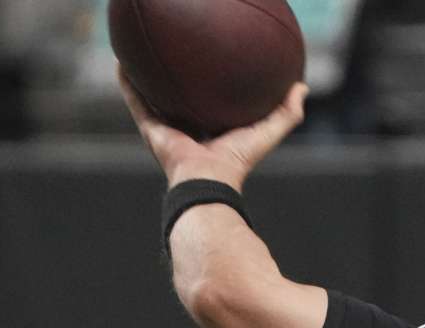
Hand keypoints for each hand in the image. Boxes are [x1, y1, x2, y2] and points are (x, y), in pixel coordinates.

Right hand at [117, 65, 307, 190]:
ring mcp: (167, 129)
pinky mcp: (150, 129)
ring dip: (148, 77)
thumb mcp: (268, 131)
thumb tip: (302, 87)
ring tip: (144, 52)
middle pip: (182, 99)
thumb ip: (287, 113)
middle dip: (180, 80)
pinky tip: (122, 61)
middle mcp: (189, 129)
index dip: (214, 88)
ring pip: (154, 97)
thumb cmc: (238, 160)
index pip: (214, 105)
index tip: (216, 66)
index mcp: (214, 131)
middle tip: (179, 54)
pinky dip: (127, 83)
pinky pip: (136, 101)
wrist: (208, 179)